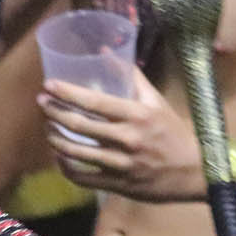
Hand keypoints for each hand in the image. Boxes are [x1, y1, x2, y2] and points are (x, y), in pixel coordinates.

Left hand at [39, 73, 205, 201]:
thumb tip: (106, 51)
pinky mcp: (118, 184)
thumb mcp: (155, 101)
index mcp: (137, 115)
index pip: (94, 101)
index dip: (67, 93)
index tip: (48, 85)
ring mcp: (122, 164)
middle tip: (42, 104)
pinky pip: (83, 177)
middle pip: (80, 126)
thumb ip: (131, 76)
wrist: (193, 172)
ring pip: (77, 153)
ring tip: (48, 129)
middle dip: (54, 113)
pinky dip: (66, 167)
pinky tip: (60, 157)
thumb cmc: (172, 132)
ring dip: (56, 140)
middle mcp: (128, 139)